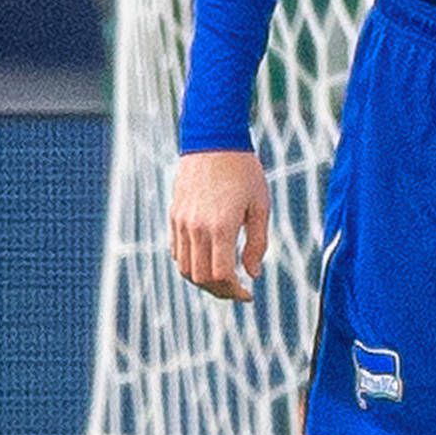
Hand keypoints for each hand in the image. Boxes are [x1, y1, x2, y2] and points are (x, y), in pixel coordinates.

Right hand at [170, 149, 272, 302]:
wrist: (214, 140)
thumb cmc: (244, 172)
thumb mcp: (260, 206)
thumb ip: (257, 243)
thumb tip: (252, 273)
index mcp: (221, 226)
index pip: (222, 275)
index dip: (235, 292)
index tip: (248, 294)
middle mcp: (196, 228)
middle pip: (202, 278)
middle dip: (220, 292)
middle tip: (236, 292)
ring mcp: (182, 222)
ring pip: (185, 268)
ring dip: (203, 281)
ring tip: (222, 280)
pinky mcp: (174, 215)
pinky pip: (177, 251)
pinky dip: (190, 264)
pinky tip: (207, 261)